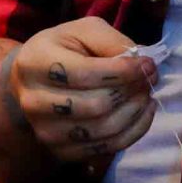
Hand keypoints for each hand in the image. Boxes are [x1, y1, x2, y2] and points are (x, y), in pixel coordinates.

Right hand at [6, 16, 156, 163]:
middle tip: (148, 80)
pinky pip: (106, 148)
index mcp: (35, 63)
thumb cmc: (63, 50)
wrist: (33, 81)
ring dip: (135, 112)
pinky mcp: (60, 151)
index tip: (148, 65)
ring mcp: (45, 131)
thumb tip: (142, 65)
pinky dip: (132, 132)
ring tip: (145, 95)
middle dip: (131, 92)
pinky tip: (140, 113)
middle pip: (96, 106)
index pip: (85, 74)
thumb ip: (111, 41)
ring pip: (104, 130)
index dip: (123, 71)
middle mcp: (33, 101)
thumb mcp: (83, 31)